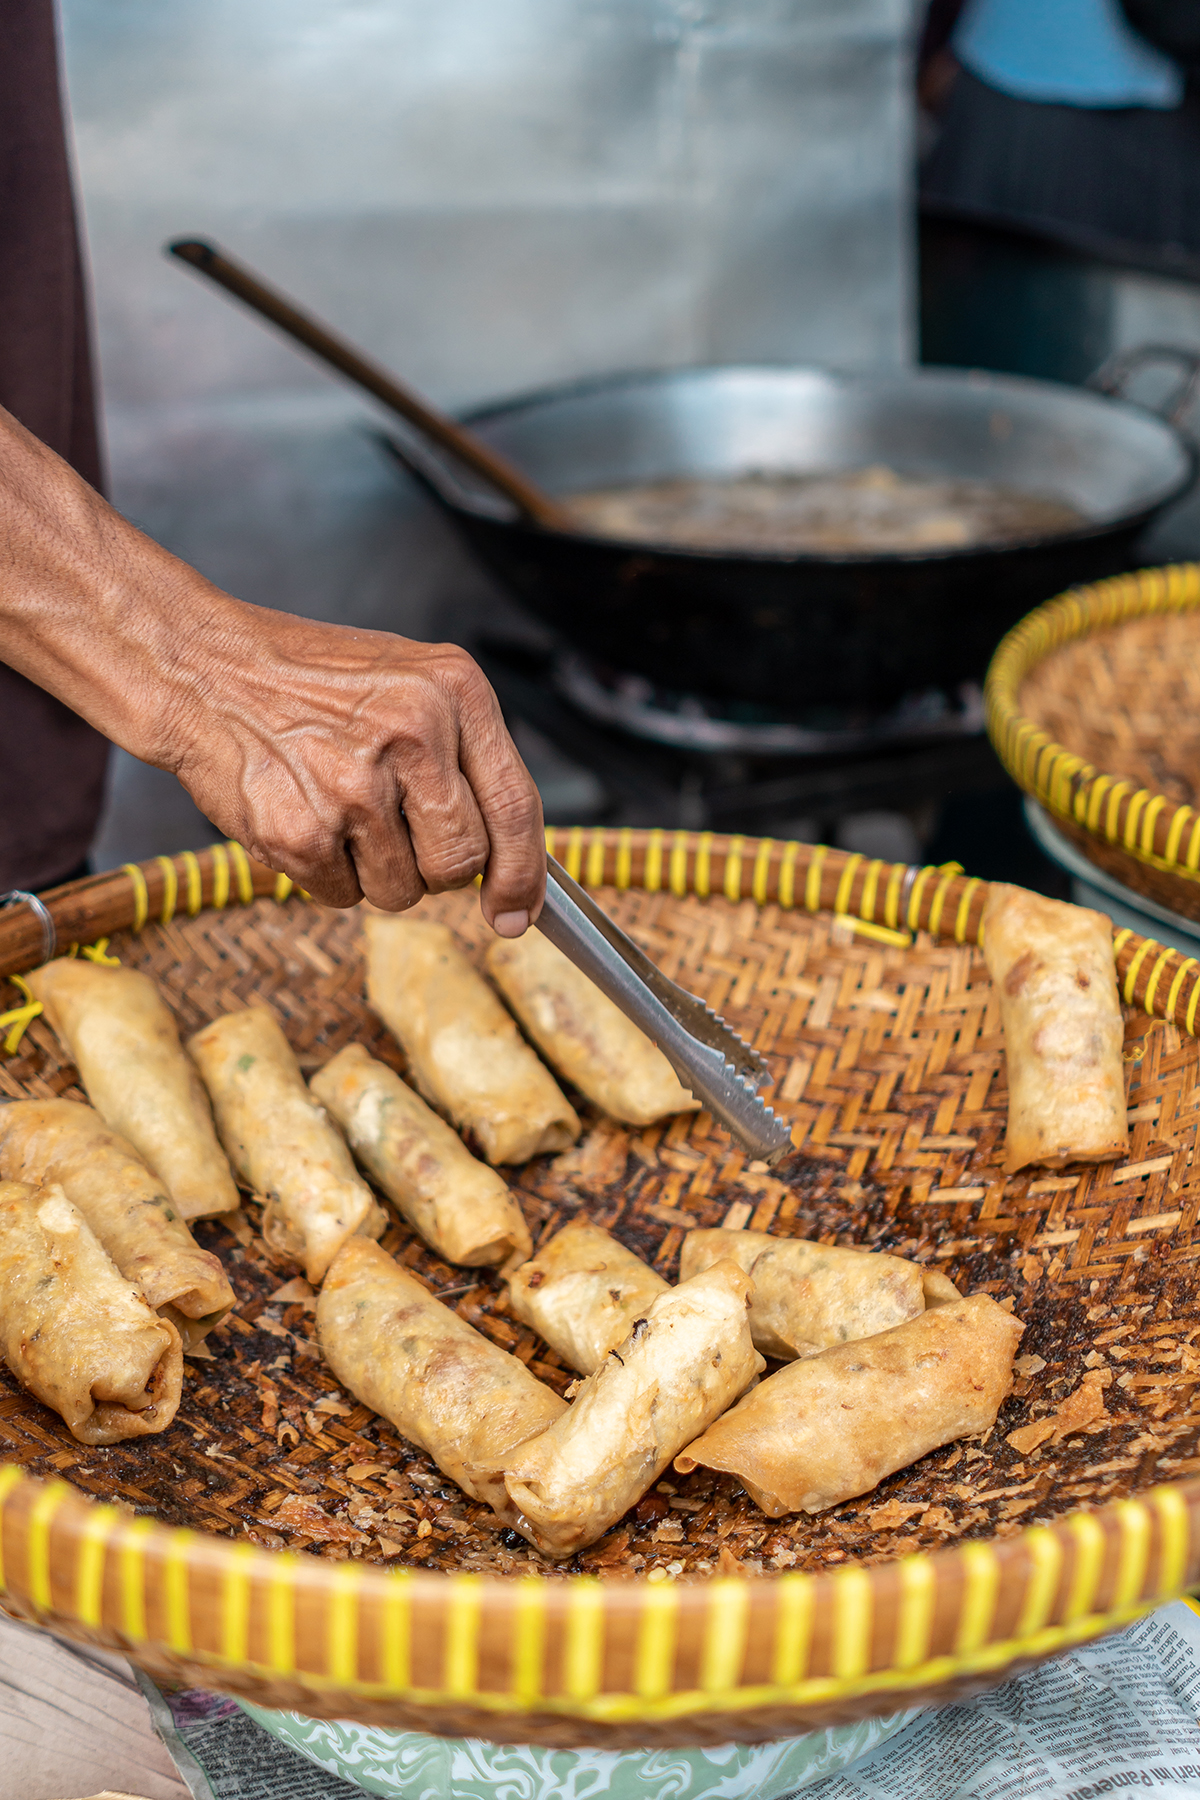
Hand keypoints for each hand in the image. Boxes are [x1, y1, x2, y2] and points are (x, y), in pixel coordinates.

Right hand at [0, 404, 544, 927]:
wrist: (203, 669)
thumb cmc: (310, 682)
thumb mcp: (409, 683)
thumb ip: (467, 760)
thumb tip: (511, 868)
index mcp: (453, 690)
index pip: (515, 805)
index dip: (522, 875)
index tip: (516, 914)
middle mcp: (412, 732)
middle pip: (461, 862)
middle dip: (434, 867)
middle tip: (393, 829)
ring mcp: (353, 785)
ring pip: (403, 891)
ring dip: (375, 873)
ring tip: (338, 811)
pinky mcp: (300, 831)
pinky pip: (342, 898)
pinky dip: (325, 876)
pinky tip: (303, 817)